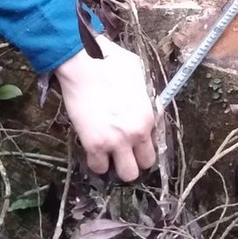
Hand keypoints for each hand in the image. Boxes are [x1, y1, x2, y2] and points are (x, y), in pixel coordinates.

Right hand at [54, 36, 155, 180]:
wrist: (81, 67)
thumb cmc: (109, 64)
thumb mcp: (139, 74)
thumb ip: (146, 96)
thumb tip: (150, 105)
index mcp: (149, 116)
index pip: (156, 144)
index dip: (144, 142)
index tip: (134, 138)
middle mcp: (136, 133)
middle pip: (145, 165)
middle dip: (135, 158)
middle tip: (124, 150)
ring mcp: (115, 142)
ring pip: (126, 174)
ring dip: (118, 165)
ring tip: (110, 154)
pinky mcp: (93, 145)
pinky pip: (98, 168)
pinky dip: (96, 163)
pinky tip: (94, 151)